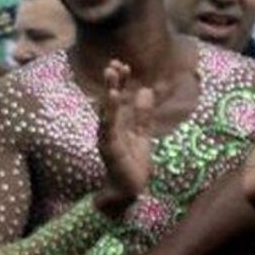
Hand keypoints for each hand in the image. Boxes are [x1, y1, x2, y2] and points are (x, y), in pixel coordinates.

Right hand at [96, 60, 155, 216]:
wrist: (128, 190)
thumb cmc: (133, 163)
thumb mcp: (143, 134)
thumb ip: (143, 114)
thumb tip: (147, 91)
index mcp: (119, 123)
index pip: (119, 98)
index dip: (120, 82)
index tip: (123, 65)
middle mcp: (110, 126)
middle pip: (111, 100)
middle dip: (113, 82)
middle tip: (115, 64)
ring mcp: (107, 135)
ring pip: (108, 110)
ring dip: (109, 92)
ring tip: (112, 75)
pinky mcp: (108, 146)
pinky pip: (108, 126)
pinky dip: (109, 111)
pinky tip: (112, 98)